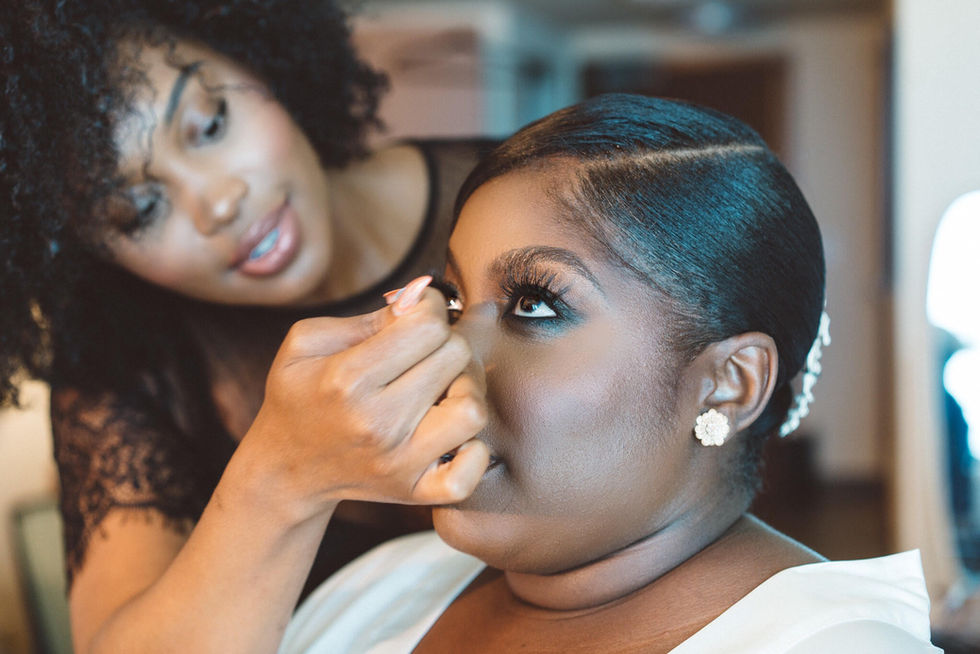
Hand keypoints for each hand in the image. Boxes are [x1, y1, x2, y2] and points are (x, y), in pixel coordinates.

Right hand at [244, 277, 489, 519]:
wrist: (285, 468)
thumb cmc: (300, 396)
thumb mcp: (308, 342)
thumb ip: (369, 317)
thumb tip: (422, 299)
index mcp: (348, 378)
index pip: (427, 326)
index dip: (430, 308)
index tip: (418, 313)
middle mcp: (378, 421)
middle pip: (455, 357)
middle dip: (447, 340)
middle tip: (429, 348)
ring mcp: (400, 461)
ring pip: (473, 410)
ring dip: (466, 389)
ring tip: (444, 387)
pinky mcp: (414, 491)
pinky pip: (470, 471)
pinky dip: (474, 450)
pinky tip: (452, 433)